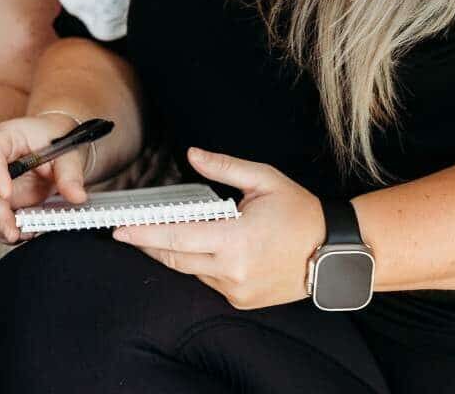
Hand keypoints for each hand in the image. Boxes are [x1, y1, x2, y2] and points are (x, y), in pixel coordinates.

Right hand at [0, 112, 90, 244]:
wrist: (57, 148)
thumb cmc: (55, 140)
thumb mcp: (67, 152)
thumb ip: (70, 173)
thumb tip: (77, 196)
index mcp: (5, 139)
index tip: (5, 193)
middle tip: (13, 231)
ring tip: (23, 234)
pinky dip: (5, 231)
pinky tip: (25, 233)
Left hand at [111, 148, 325, 309]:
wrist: (333, 253)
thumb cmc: (299, 212)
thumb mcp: (264, 180)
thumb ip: (224, 167)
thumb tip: (192, 154)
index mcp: (236, 239)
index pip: (178, 236)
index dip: (145, 233)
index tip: (120, 229)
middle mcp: (233, 270)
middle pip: (175, 258)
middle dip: (148, 244)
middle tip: (126, 231)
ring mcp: (237, 290)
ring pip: (190, 270)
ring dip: (173, 252)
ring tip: (156, 233)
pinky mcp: (242, 300)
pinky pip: (208, 280)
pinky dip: (197, 263)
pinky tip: (197, 246)